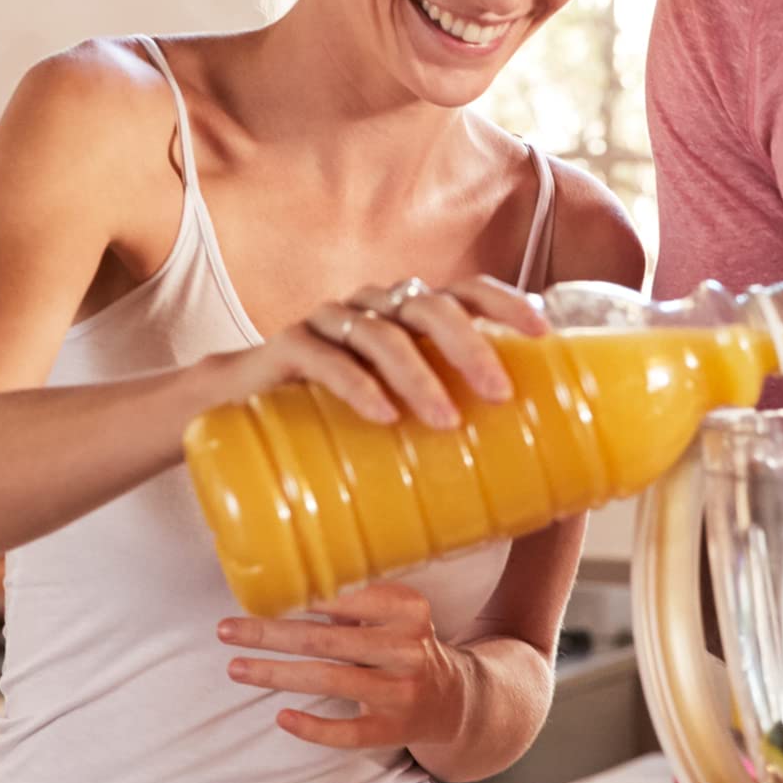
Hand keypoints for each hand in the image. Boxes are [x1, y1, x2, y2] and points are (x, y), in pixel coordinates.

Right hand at [215, 274, 545, 428]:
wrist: (239, 408)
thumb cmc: (340, 413)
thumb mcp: (399, 410)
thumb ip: (448, 424)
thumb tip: (528, 489)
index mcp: (408, 312)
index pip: (467, 292)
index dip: (506, 303)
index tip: (543, 333)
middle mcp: (374, 307)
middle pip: (430, 308)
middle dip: (470, 346)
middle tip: (499, 393)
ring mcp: (329, 322)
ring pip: (382, 336)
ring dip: (419, 376)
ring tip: (446, 421)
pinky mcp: (287, 347)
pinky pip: (325, 360)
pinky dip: (358, 386)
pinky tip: (383, 415)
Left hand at [219, 581, 477, 750]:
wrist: (456, 700)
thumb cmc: (407, 647)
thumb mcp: (396, 615)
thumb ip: (355, 602)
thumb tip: (288, 587)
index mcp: (407, 612)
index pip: (346, 599)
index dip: (300, 598)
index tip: (259, 594)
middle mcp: (407, 650)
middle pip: (326, 640)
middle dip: (270, 634)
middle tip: (226, 629)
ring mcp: (400, 692)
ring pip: (329, 681)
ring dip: (276, 674)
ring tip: (236, 667)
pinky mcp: (391, 730)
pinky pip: (347, 732)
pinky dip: (312, 727)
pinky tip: (282, 717)